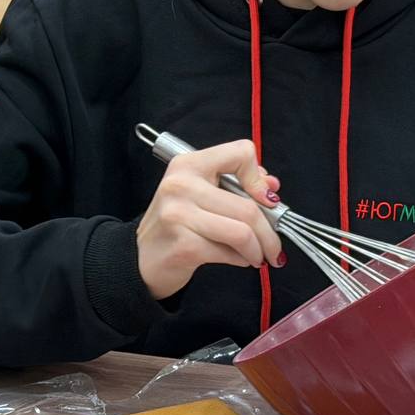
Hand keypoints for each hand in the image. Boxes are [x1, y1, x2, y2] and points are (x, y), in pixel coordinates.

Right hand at [137, 140, 285, 300]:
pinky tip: (239, 260)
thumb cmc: (175, 225)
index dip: (258, 178)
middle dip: (270, 232)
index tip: (266, 200)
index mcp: (189, 164)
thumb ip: (235, 185)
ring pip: (243, 232)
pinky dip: (242, 260)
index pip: (240, 153)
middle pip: (248, 206)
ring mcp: (179, 215)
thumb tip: (271, 187)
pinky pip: (230, 253)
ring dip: (259, 249)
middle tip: (274, 246)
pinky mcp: (183, 245)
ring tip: (259, 256)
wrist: (141, 258)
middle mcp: (181, 184)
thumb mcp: (200, 194)